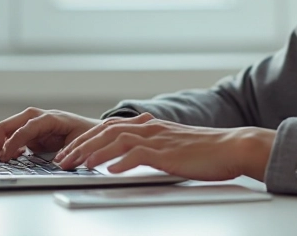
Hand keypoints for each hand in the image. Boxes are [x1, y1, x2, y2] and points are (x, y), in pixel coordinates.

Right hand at [0, 108, 100, 161]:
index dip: (14, 141)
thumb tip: (57, 164)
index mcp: (51, 118)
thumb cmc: (90, 134)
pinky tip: (8, 156)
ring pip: (10, 128)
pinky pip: (15, 136)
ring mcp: (35, 125)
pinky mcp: (34, 133)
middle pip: (12, 123)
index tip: (6, 156)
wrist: (96, 130)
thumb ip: (68, 152)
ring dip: (0, 141)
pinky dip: (8, 144)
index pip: (27, 127)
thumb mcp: (81, 144)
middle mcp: (40, 118)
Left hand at [53, 112, 275, 181]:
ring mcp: (159, 139)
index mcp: (150, 126)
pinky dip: (120, 161)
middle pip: (106, 131)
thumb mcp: (174, 145)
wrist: (233, 146)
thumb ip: (153, 147)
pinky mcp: (168, 153)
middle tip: (63, 160)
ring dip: (93, 153)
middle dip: (81, 145)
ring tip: (77, 165)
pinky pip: (138, 155)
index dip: (87, 138)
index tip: (71, 151)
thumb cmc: (207, 150)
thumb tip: (131, 157)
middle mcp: (151, 129)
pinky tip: (108, 170)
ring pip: (116, 140)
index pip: (110, 127)